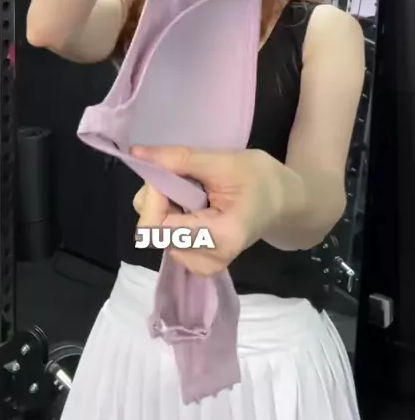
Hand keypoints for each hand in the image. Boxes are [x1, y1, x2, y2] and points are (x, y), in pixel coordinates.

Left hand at [131, 147, 280, 276]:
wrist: (282, 202)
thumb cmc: (260, 178)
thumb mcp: (223, 160)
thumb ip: (179, 159)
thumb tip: (137, 153)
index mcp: (221, 237)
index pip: (159, 228)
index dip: (154, 197)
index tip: (165, 170)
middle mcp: (208, 260)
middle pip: (153, 232)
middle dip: (158, 199)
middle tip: (183, 177)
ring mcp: (201, 266)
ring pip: (155, 234)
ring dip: (163, 206)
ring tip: (192, 191)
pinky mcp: (197, 264)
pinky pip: (164, 238)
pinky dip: (169, 216)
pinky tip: (191, 206)